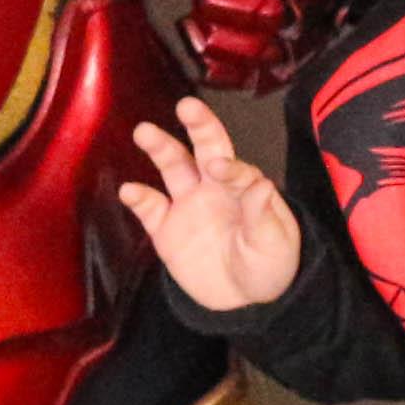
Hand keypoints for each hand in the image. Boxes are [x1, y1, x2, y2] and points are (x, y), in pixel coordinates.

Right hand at [120, 98, 305, 312]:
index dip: (229, 166)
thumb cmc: (266, 265)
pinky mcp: (165, 228)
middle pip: (205, 147)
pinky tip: (129, 190)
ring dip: (160, 147)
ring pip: (173, 167)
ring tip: (145, 132)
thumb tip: (262, 184)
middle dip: (198, 125)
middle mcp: (214, 187)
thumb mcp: (275, 245)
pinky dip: (138, 198)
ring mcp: (187, 204)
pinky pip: (150, 208)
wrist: (241, 298)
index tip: (218, 168)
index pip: (236, 168)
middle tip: (187, 106)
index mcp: (244, 188)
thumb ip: (264, 216)